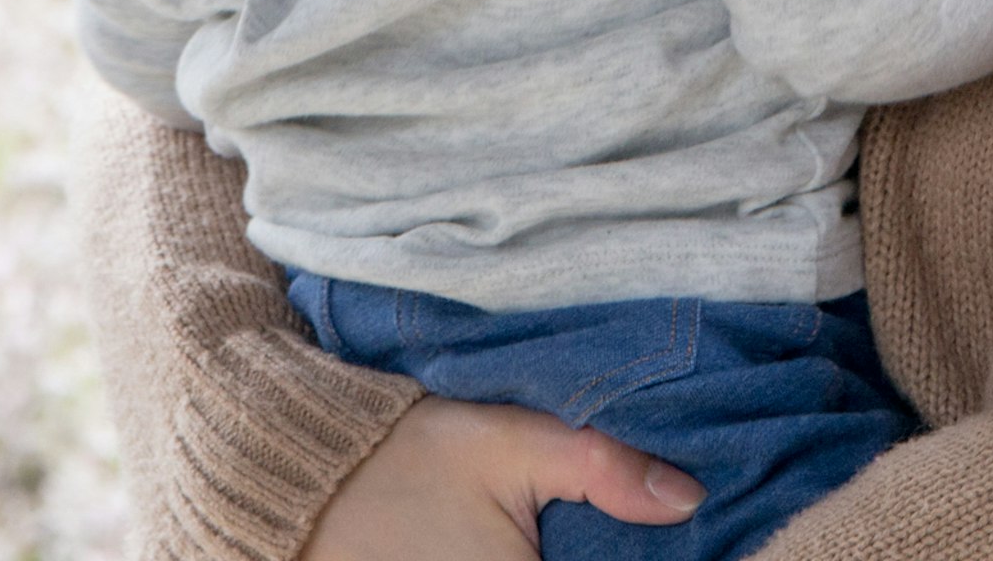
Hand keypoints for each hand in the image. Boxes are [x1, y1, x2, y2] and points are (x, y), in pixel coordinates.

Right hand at [304, 396, 702, 560]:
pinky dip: (530, 558)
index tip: (661, 536)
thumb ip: (602, 468)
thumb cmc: (405, 461)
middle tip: (625, 525)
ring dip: (582, 553)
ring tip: (579, 529)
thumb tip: (688, 497)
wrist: (304, 477)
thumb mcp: (510, 443)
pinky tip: (537, 542)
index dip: (644, 555)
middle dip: (611, 551)